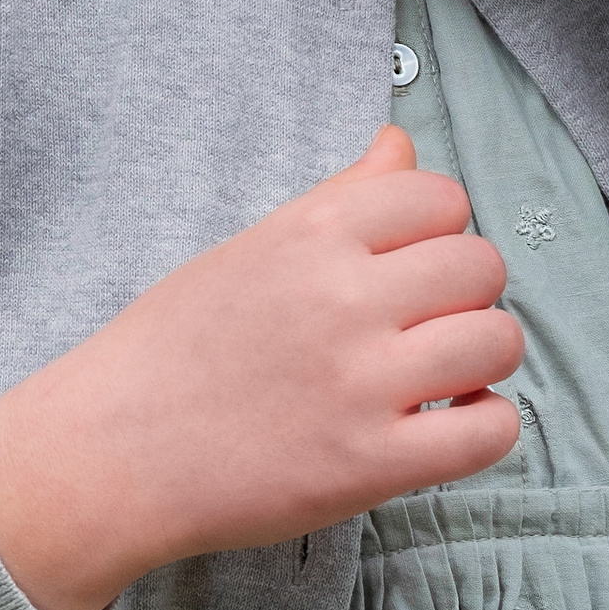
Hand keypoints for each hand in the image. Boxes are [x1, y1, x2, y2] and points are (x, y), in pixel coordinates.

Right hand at [0, 127, 521, 609]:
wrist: (110, 451)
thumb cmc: (175, 347)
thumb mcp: (252, 248)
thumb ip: (339, 196)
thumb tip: (401, 144)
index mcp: (312, 233)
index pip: (442, 196)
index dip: (438, 234)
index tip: (410, 269)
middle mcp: (343, 297)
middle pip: (481, 265)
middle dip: (465, 295)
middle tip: (425, 326)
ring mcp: (361, 383)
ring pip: (498, 340)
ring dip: (481, 358)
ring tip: (441, 377)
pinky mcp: (370, 464)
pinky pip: (489, 432)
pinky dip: (484, 426)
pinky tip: (446, 424)